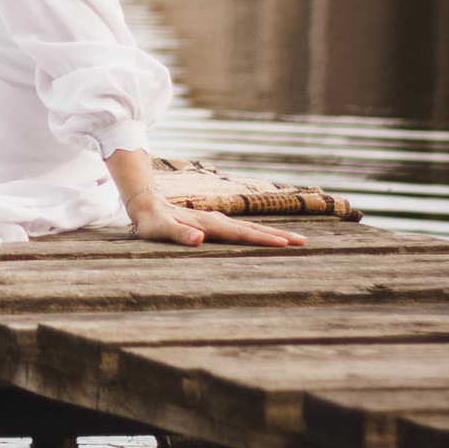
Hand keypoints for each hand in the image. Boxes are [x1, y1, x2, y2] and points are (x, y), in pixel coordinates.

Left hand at [106, 149, 304, 248]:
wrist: (145, 203)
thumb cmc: (152, 222)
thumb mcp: (161, 230)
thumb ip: (180, 234)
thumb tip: (199, 238)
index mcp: (209, 224)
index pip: (242, 234)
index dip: (264, 239)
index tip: (286, 245)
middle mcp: (216, 220)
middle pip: (252, 229)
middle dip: (278, 236)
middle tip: (303, 242)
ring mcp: (216, 220)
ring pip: (248, 227)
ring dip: (271, 233)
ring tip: (292, 239)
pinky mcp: (213, 222)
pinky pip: (240, 228)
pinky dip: (257, 232)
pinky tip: (264, 236)